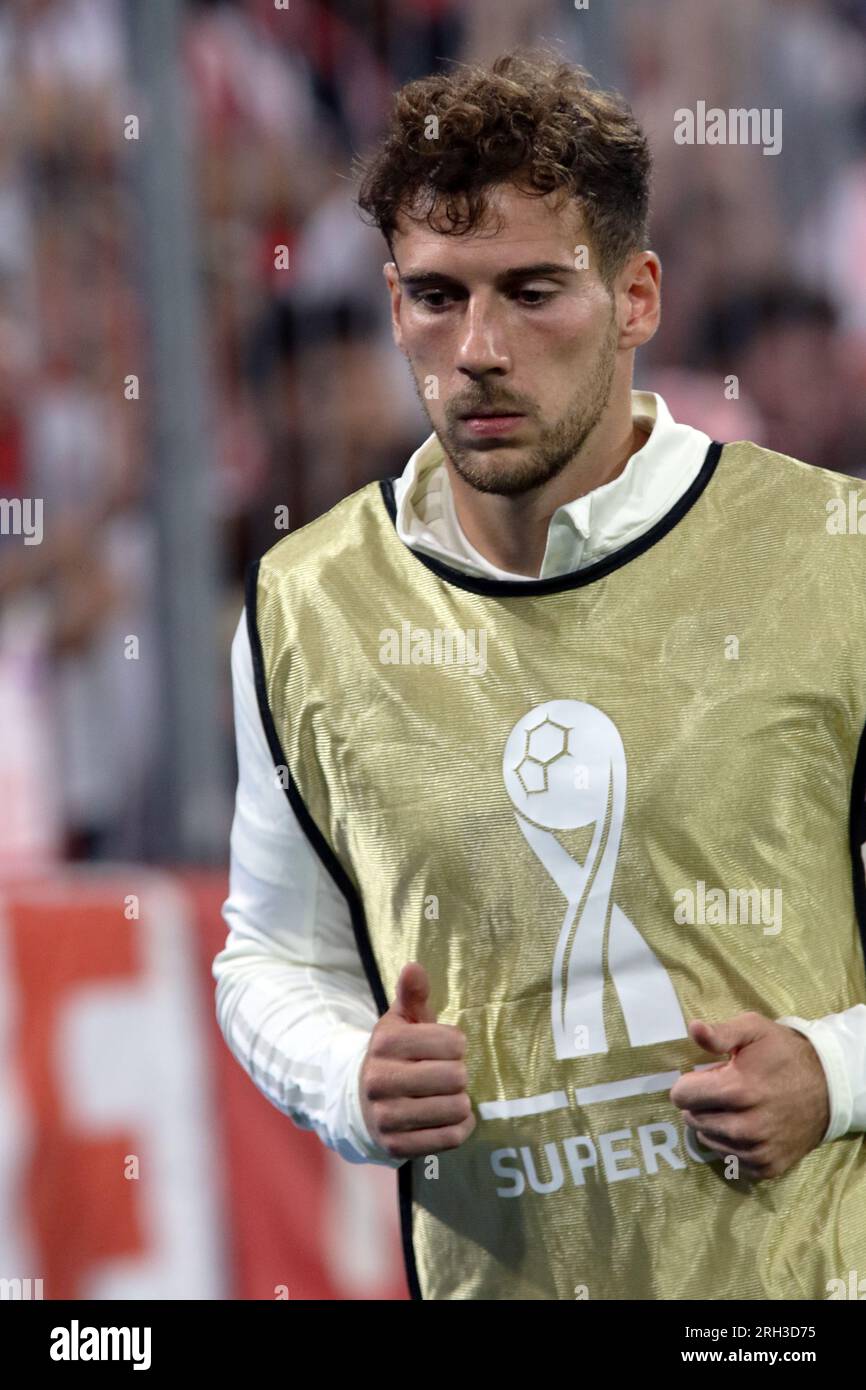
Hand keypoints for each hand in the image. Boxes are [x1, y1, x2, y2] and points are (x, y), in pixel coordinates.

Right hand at [360, 962, 475, 1158]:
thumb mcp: (401, 1021)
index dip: (457, 1045)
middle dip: (459, 1075)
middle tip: (448, 1075)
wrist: (361, 1101)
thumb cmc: (395, 1054)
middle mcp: (381, 1080)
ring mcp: (387, 1116)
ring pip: (455, 1109)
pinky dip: (459, 1128)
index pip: (453, 1043)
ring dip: (461, 1102)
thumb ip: (412, 993)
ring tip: (448, 1096)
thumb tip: (414, 965)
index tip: (447, 1047)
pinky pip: (451, 1138)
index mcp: (385, 1043)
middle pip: (456, 1077)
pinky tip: (448, 1117)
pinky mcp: (396, 1146)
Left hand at [669, 1012, 829, 1179]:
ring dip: (712, 1124)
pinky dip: (729, 1144)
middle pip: (692, 1119)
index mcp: (738, 1089)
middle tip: (723, 1092)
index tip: (707, 1077)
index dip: (690, 1083)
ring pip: (708, 1140)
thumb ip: (720, 1032)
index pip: (682, 1096)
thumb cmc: (784, 1054)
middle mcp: (746, 1126)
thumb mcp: (754, 1030)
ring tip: (733, 1108)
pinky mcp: (768, 1167)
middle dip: (700, 1103)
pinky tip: (744, 1127)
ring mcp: (758, 1150)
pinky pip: (729, 1159)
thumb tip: (692, 1029)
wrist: (828, 1087)